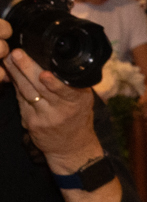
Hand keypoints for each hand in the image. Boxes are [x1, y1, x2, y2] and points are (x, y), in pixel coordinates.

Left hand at [0, 26, 100, 173]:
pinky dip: (15, 86)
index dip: (55, 83)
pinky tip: (10, 74)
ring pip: (28, 92)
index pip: (67, 91)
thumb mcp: (82, 100)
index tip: (45, 74)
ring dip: (16, 74)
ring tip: (9, 59)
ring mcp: (46, 118)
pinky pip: (21, 100)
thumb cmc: (77, 117)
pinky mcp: (32, 123)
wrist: (72, 146)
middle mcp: (64, 110)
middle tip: (17, 54)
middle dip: (28, 69)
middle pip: (42, 88)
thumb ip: (70, 84)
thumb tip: (50, 59)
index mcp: (79, 101)